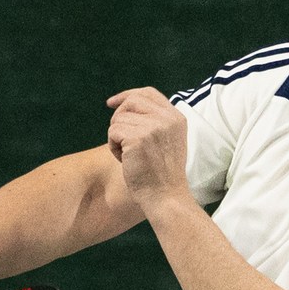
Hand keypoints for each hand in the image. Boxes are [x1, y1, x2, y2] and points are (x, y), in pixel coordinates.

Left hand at [105, 87, 192, 216]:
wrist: (165, 196)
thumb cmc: (162, 174)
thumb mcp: (168, 141)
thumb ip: (156, 122)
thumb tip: (126, 106)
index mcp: (176, 117)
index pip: (148, 93)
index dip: (127, 95)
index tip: (111, 103)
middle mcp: (167, 118)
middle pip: (131, 101)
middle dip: (118, 117)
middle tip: (119, 139)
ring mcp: (153, 127)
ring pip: (119, 119)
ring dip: (117, 138)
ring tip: (129, 156)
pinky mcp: (137, 138)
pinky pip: (113, 132)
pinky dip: (113, 147)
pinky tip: (125, 160)